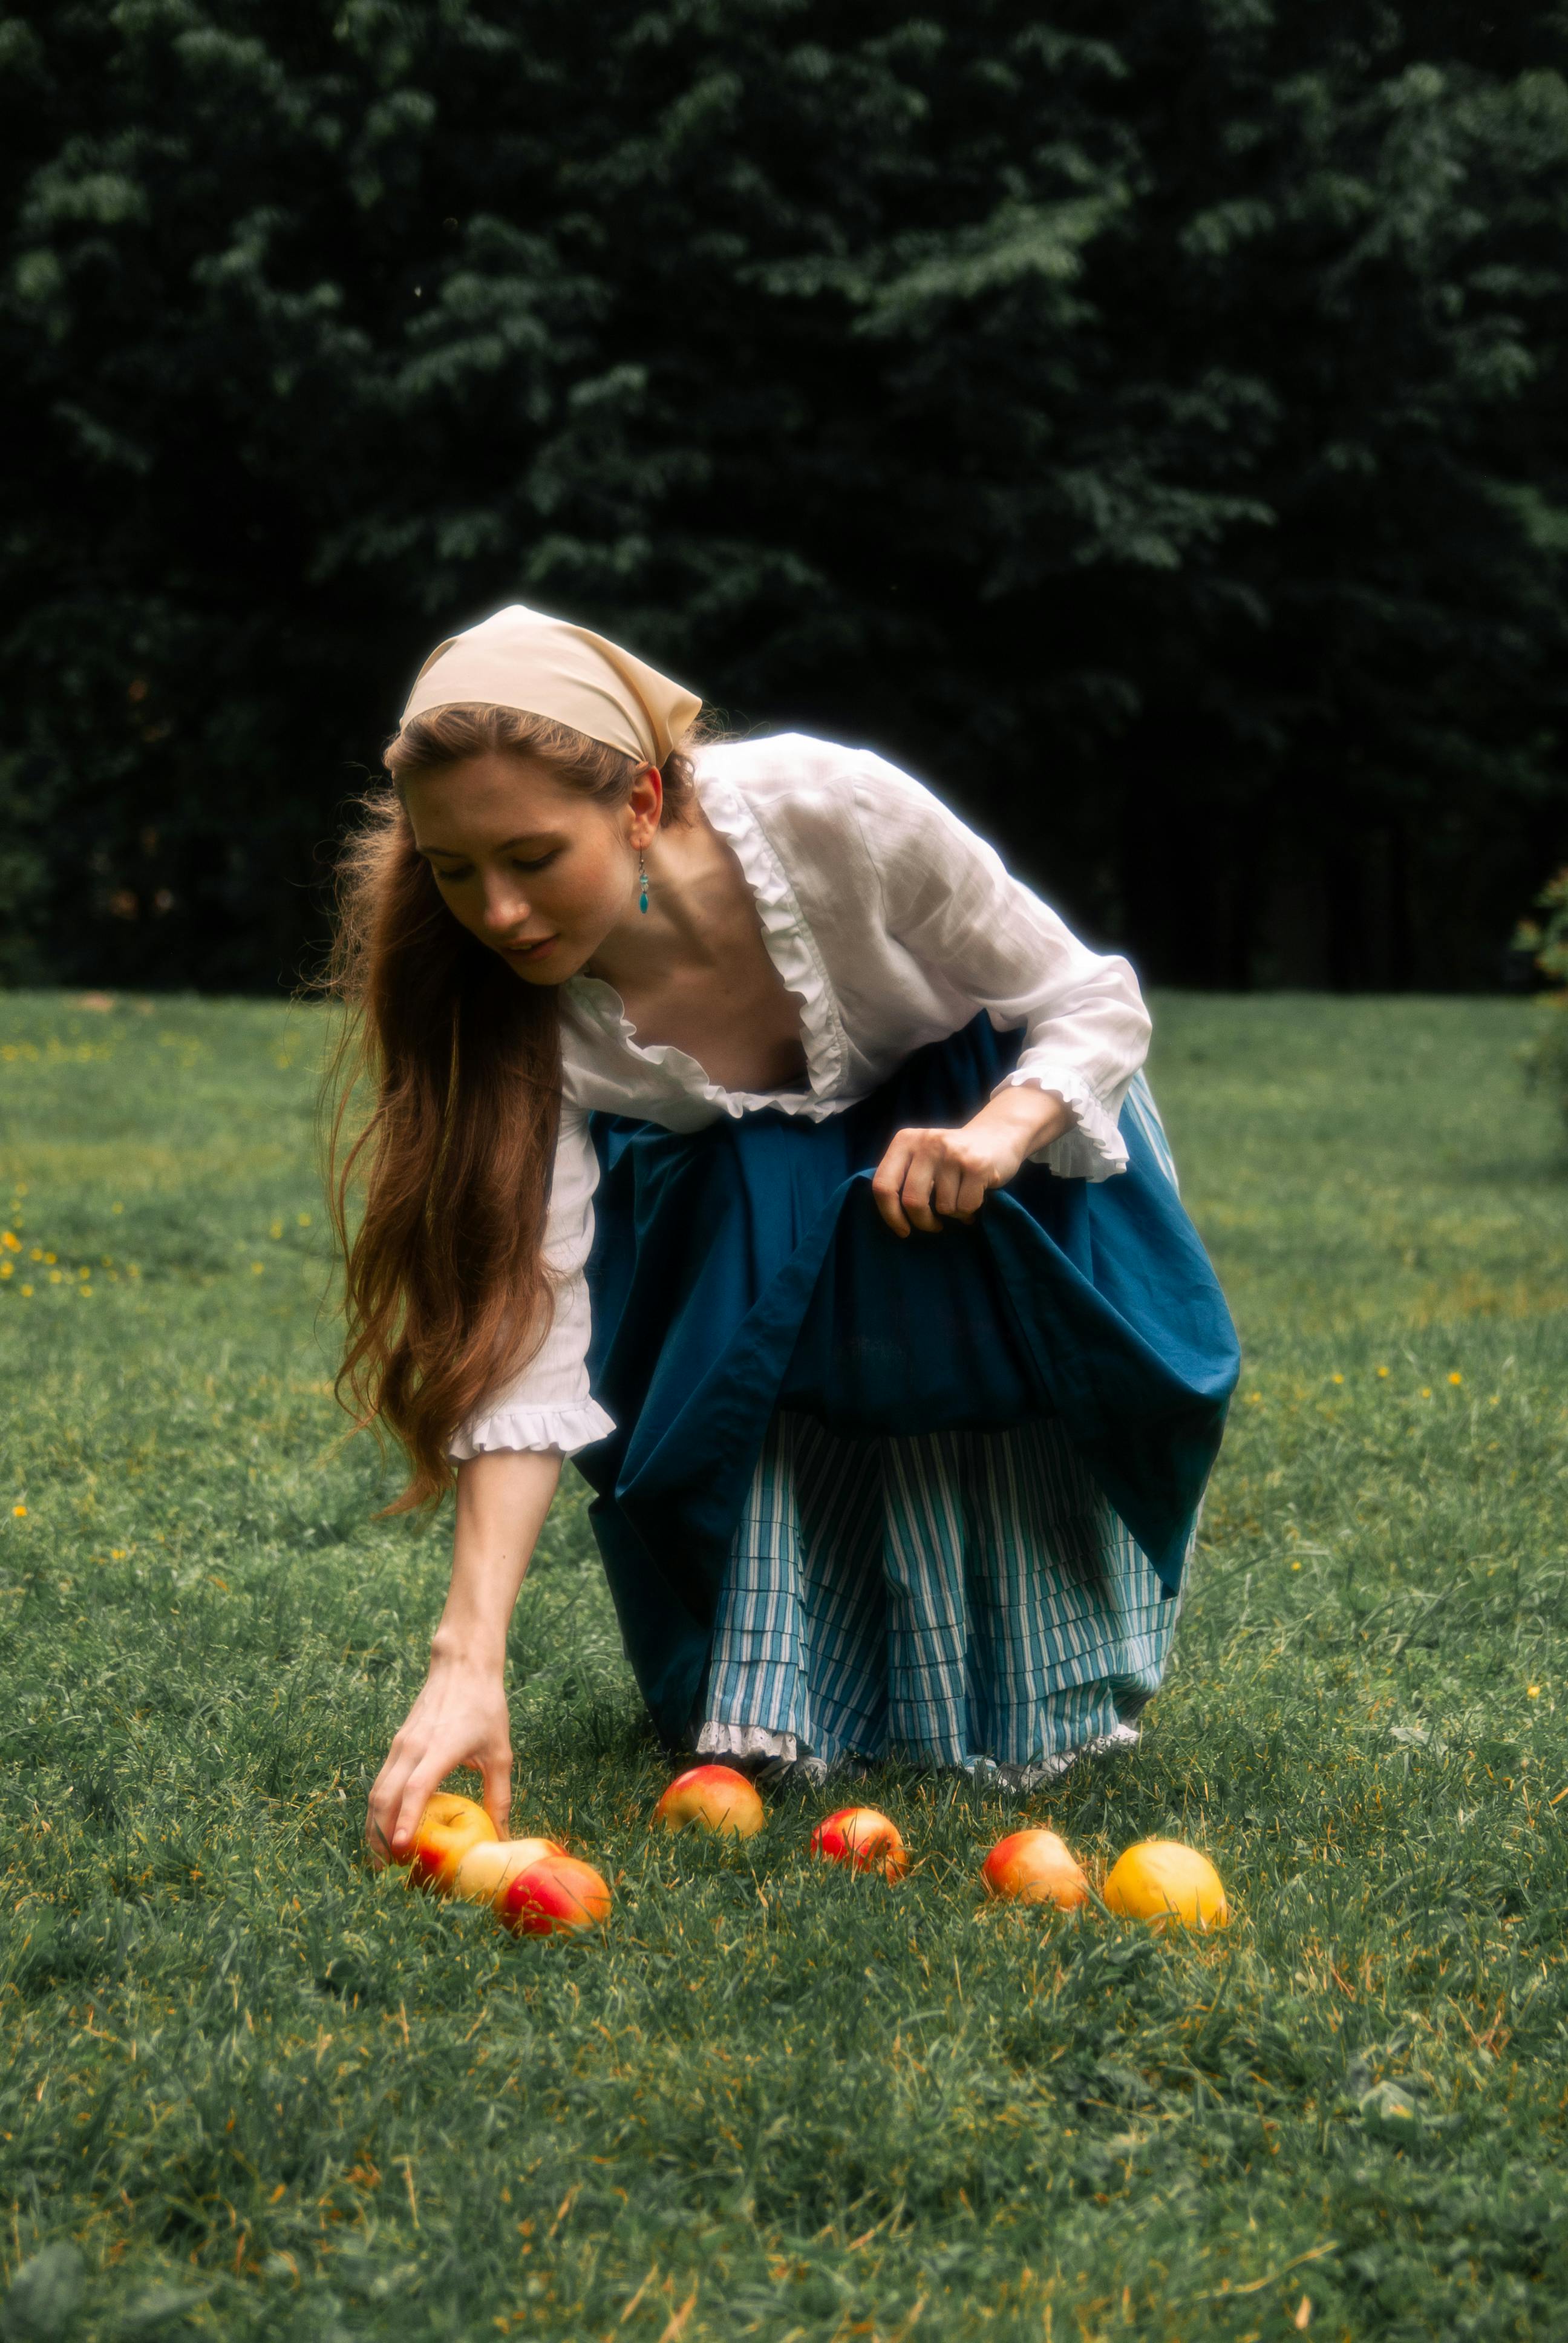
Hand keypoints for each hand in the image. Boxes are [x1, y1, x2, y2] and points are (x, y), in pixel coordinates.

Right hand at [364, 1655, 513, 1865]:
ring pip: (377, 1790)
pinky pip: (381, 1781)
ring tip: (382, 1856)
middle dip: (381, 1835)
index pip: (415, 1789)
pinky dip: (379, 1807)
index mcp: (440, 1749)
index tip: (401, 1849)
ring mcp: (400, 1745)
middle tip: (387, 1870)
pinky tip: (386, 1825)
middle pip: (384, 1797)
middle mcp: (412, 1748)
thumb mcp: (500, 1752)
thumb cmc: (485, 1707)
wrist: (462, 1666)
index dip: (407, 1820)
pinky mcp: (397, 1744)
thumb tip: (504, 1835)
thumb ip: (499, 1795)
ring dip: (375, 1824)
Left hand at [871, 1086, 1072, 1236]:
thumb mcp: (921, 1156)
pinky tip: (975, 1196)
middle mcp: (926, 1143)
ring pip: (943, 1207)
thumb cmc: (953, 1157)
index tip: (903, 1230)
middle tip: (934, 1225)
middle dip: (924, 1222)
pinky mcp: (977, 1165)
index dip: (890, 1214)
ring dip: (953, 1214)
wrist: (998, 1134)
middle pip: (912, 1201)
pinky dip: (970, 1211)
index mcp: (905, 1141)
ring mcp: (952, 1153)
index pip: (883, 1185)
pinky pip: (965, 1206)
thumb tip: (893, 1216)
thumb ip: (904, 1177)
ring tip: (960, 1199)